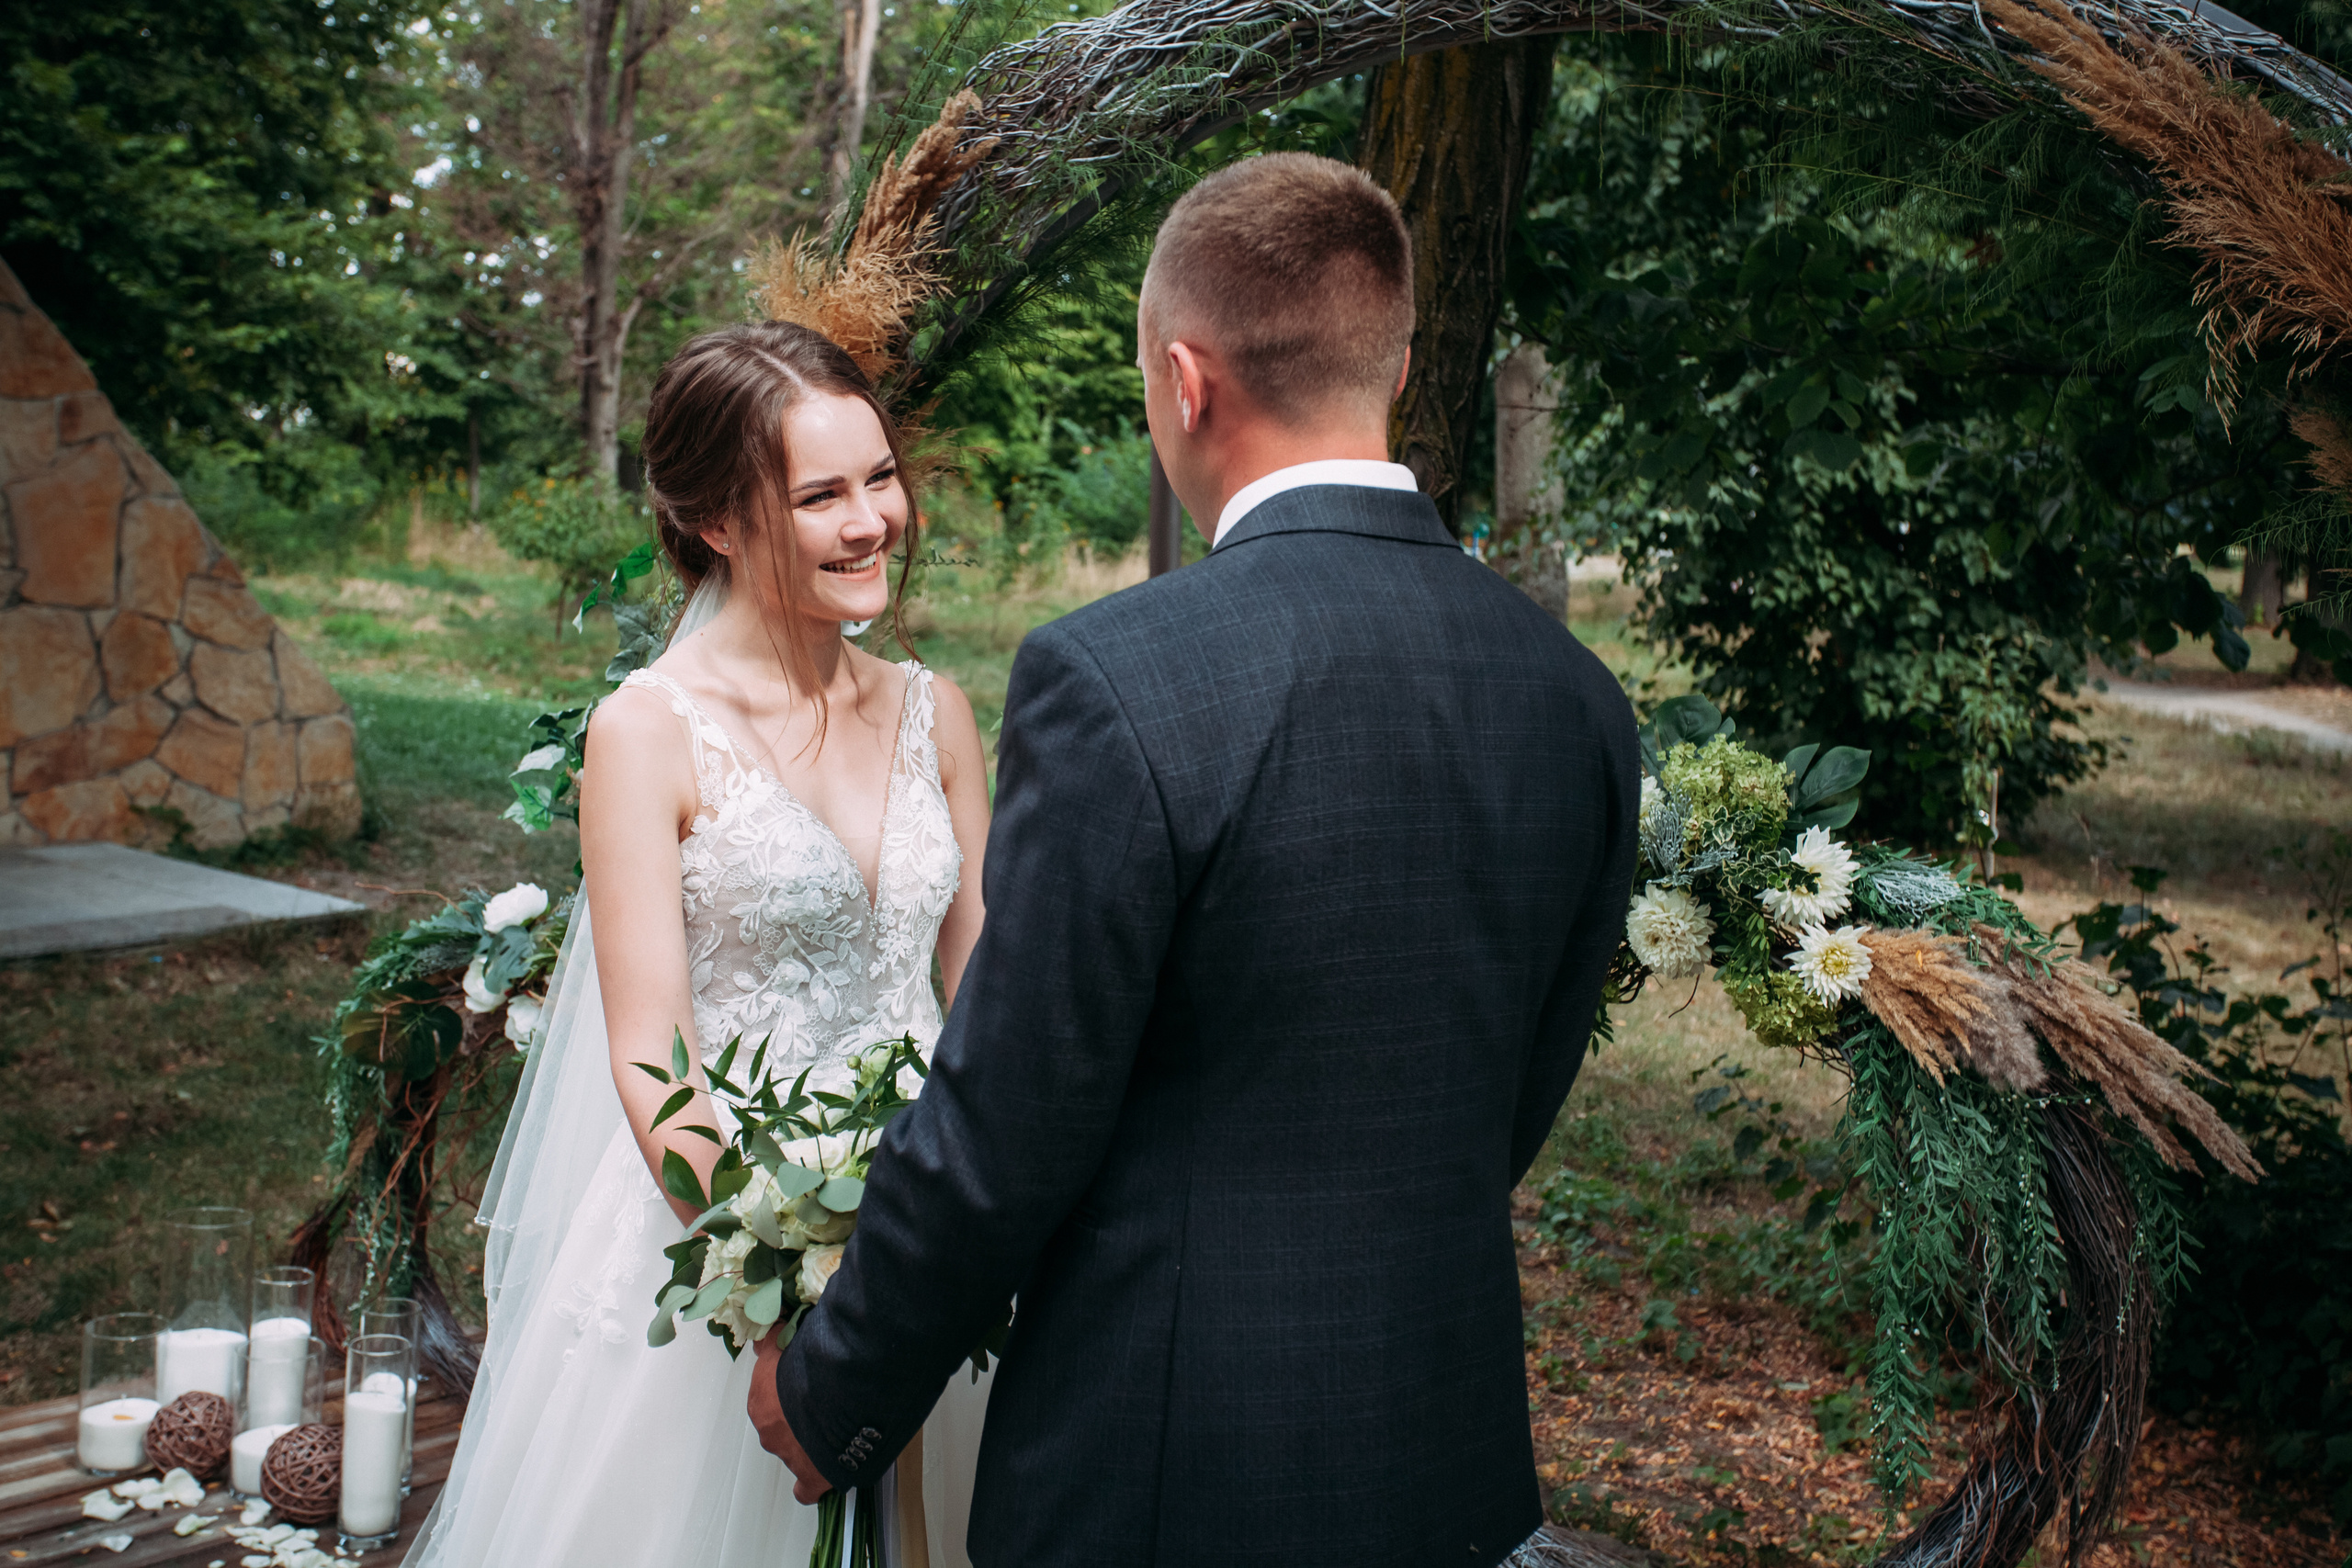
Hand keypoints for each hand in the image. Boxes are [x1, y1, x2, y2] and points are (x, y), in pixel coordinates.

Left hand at [749, 1332, 834, 1504]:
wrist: (841, 1396)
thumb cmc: (817, 1364)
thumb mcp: (792, 1339)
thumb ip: (779, 1336)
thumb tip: (772, 1323)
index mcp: (760, 1397)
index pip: (769, 1387)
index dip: (788, 1379)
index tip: (806, 1371)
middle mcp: (768, 1429)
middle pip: (781, 1420)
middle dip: (798, 1411)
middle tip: (825, 1396)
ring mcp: (787, 1456)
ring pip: (794, 1448)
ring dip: (809, 1438)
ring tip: (836, 1424)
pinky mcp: (810, 1478)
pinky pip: (806, 1488)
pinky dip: (812, 1482)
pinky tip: (824, 1471)